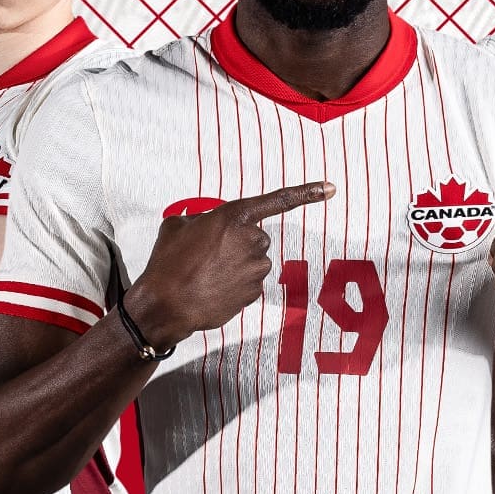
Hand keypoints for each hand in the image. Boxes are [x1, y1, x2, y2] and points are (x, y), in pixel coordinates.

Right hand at [123, 182, 333, 347]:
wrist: (164, 305)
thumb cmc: (168, 265)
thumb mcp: (176, 226)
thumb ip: (200, 219)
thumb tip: (204, 225)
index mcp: (234, 217)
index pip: (278, 200)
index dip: (308, 192)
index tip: (330, 188)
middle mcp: (251, 240)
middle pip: (255, 238)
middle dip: (237, 244)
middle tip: (208, 255)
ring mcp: (256, 268)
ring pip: (253, 261)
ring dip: (235, 265)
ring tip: (205, 273)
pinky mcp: (254, 291)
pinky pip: (249, 283)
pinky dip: (234, 285)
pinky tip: (212, 287)